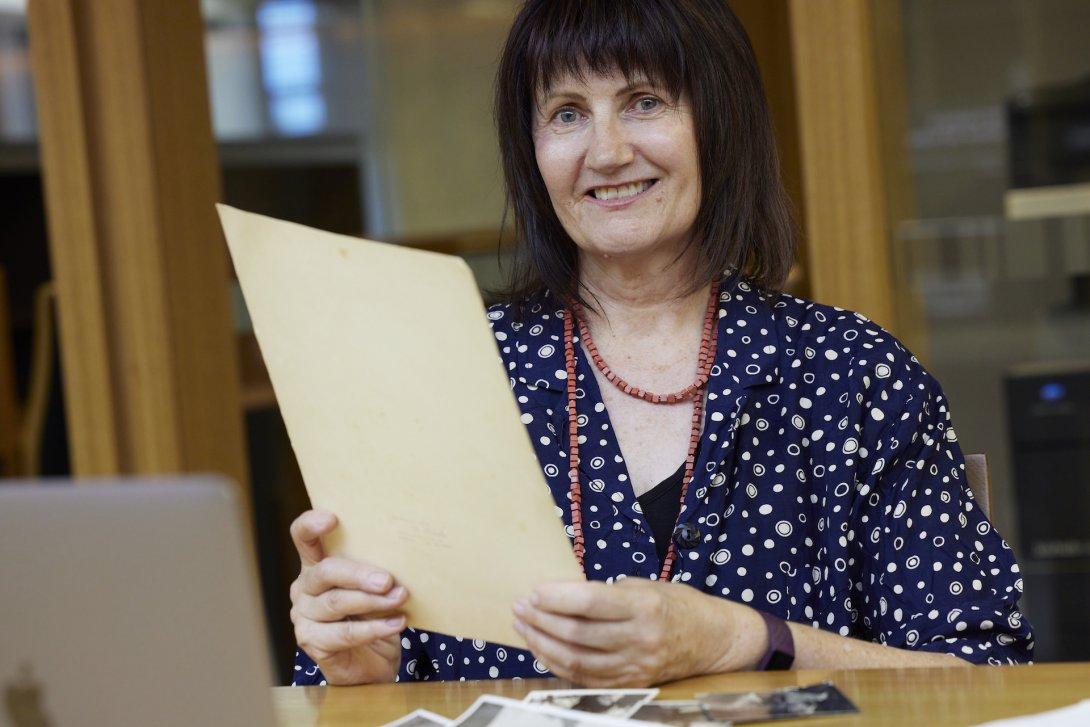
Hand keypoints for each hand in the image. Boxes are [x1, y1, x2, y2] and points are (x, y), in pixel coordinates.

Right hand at [288, 509, 409, 684]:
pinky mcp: (311, 642)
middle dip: (359, 573)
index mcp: (317, 565)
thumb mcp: (378, 589)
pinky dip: (374, 628)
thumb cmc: (375, 616)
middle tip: (387, 579)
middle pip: (326, 571)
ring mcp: (303, 615)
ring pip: (337, 602)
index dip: (311, 525)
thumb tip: (402, 559)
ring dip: (373, 602)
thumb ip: (378, 572)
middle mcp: (304, 587)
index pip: (303, 537)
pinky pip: (344, 633)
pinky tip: (397, 623)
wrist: (374, 663)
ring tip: (400, 599)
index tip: (333, 518)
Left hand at [512, 578, 764, 686]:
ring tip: (523, 626)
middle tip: (520, 607)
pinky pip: (584, 677)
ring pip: (575, 659)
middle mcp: (640, 639)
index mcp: (644, 606)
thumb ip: (607, 593)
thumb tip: (561, 594)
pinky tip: (542, 649)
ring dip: (542, 642)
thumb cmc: (676, 604)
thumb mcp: (645, 586)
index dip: (556, 597)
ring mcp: (635, 666)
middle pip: (576, 633)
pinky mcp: (630, 684)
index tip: (533, 590)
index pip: (589, 603)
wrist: (713, 640)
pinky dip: (557, 664)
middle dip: (540, 619)